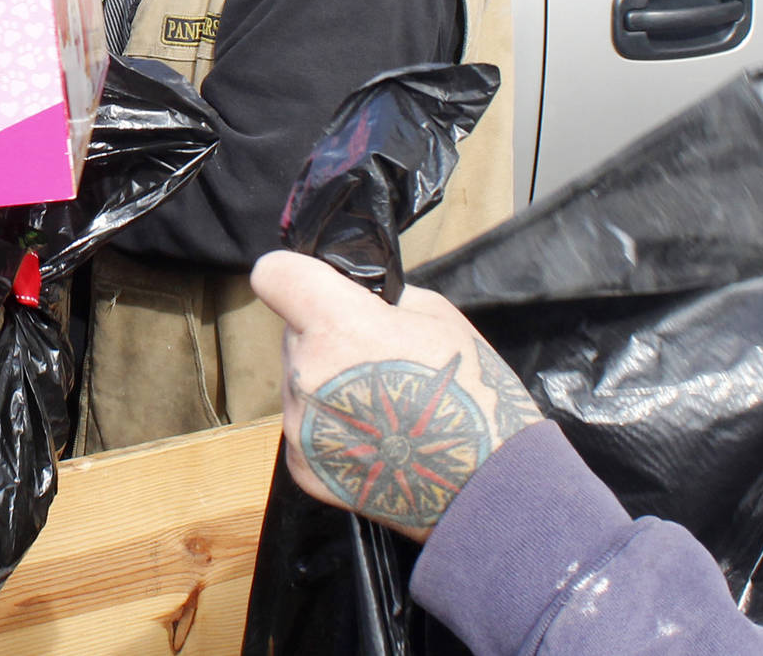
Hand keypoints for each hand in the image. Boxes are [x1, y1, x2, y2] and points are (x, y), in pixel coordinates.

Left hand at [250, 250, 544, 542]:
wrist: (487, 487)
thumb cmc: (471, 395)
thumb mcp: (437, 317)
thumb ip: (380, 300)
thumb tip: (350, 295)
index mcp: (336, 326)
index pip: (274, 275)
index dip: (292, 276)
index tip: (311, 287)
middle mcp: (305, 374)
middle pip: (294, 334)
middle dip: (326, 338)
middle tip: (377, 361)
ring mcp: (299, 425)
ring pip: (299, 383)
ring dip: (329, 386)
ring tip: (386, 409)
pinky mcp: (302, 466)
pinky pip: (306, 429)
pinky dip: (331, 430)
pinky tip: (377, 440)